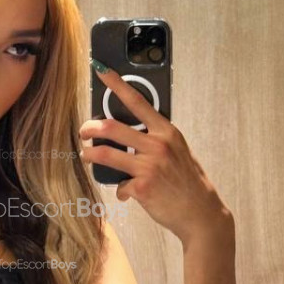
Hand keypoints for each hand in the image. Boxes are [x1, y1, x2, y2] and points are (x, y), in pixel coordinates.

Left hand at [79, 64, 232, 244]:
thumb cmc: (188, 182)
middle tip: (83, 131)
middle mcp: (157, 145)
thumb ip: (156, 140)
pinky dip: (120, 191)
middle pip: (112, 127)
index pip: (137, 101)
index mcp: (166, 131)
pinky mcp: (142, 188)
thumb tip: (130, 135)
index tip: (101, 70)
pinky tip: (125, 194)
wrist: (200, 212)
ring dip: (91, 154)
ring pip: (106, 154)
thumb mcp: (178, 151)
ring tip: (86, 156)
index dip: (117, 84)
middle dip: (90, 127)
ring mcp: (149, 166)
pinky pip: (119, 186)